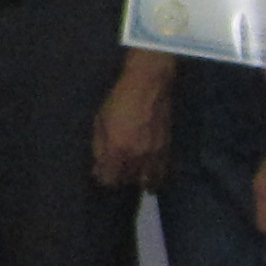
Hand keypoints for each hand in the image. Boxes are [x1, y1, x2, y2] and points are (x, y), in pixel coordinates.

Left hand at [89, 55, 174, 190]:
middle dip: (117, 178)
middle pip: (126, 181)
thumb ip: (99, 145)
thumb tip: (99, 162)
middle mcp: (136, 157)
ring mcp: (153, 155)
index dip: (102, 177)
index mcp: (117, 149)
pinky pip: (160, 173)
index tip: (99, 172)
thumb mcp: (100, 120)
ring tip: (129, 172)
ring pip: (144, 180)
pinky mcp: (166, 150)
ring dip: (135, 179)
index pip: (109, 178)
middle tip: (113, 169)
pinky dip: (152, 177)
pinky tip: (147, 174)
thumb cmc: (119, 100)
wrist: (148, 85)